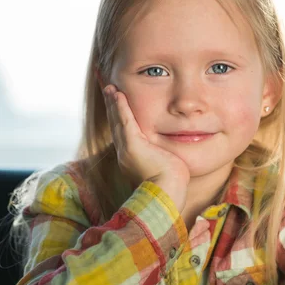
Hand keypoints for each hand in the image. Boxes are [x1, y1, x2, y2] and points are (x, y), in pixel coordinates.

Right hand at [102, 84, 189, 209]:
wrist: (167, 196)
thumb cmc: (172, 186)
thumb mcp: (167, 167)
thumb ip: (166, 157)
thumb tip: (175, 155)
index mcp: (132, 159)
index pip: (124, 133)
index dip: (120, 117)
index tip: (118, 104)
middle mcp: (125, 153)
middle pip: (117, 124)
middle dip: (112, 107)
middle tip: (109, 90)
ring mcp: (126, 149)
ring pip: (118, 120)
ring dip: (113, 103)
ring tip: (110, 88)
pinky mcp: (132, 146)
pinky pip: (124, 121)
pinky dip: (120, 107)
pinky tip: (116, 94)